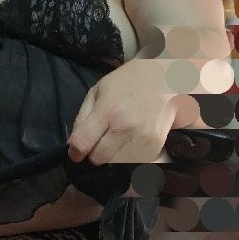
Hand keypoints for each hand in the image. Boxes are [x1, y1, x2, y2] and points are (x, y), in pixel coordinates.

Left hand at [67, 58, 179, 178]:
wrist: (167, 77)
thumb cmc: (128, 81)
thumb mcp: (99, 90)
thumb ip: (82, 118)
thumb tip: (71, 145)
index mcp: (107, 111)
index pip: (82, 143)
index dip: (75, 152)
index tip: (76, 153)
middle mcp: (124, 127)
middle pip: (98, 158)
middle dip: (95, 152)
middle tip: (101, 140)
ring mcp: (141, 138)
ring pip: (116, 162)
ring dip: (114, 153)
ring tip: (121, 134)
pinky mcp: (155, 146)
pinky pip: (134, 160)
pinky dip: (131, 153)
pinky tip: (135, 136)